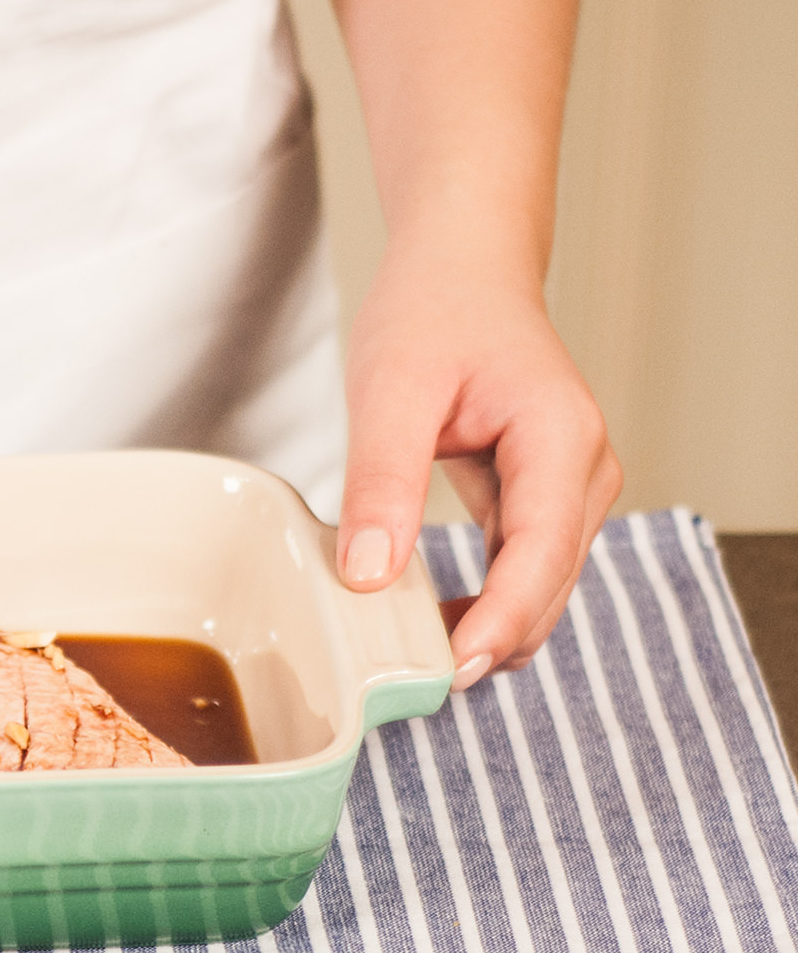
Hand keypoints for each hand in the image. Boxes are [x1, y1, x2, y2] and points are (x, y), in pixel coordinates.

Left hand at [335, 244, 621, 689]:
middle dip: (490, 640)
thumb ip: (384, 480)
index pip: (540, 553)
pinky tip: (426, 621)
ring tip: (408, 660)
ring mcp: (569, 490)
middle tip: (407, 683)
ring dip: (485, 629)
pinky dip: (480, 603)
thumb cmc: (432, 311)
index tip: (452, 669)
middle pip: (547, 587)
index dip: (500, 620)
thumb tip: (369, 575)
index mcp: (559, 438)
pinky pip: (519, 571)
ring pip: (538, 589)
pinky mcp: (541, 500)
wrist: (460, 269)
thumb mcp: (391, 388)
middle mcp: (582, 472)